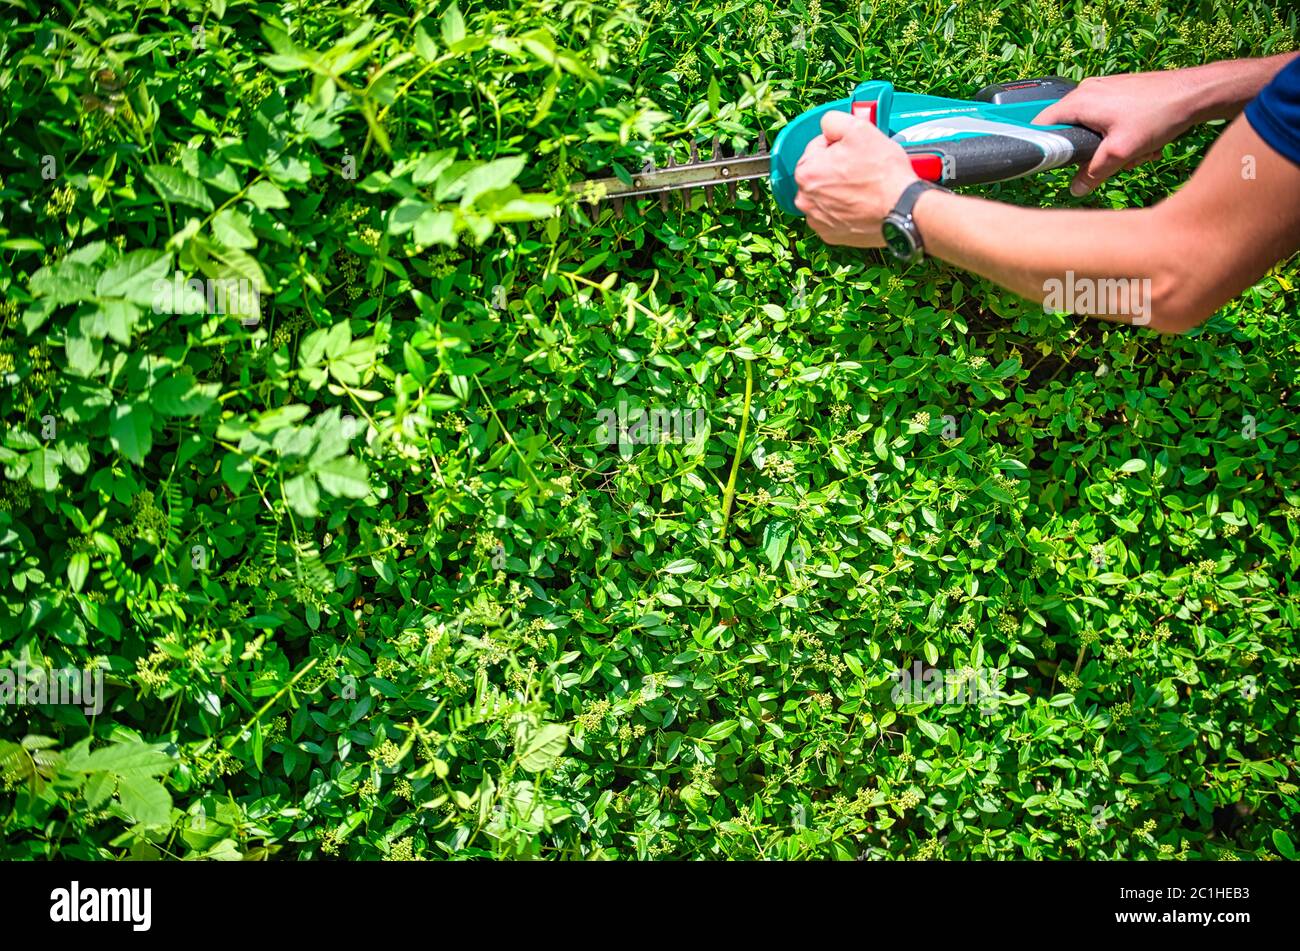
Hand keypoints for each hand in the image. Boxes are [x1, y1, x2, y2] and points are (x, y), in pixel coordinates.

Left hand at [793, 110, 918, 247]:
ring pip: (826, 195)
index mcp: (806, 172)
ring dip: (839, 189)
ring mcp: (817, 220)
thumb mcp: (859, 129)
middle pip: (820, 173)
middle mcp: (805, 199)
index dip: (838, 144)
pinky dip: (844, 210)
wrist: (901, 210)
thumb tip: (827, 125)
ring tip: (863, 186)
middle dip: (837, 167)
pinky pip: (833, 216)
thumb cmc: (882, 173)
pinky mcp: (831, 235)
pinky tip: (861, 204)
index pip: (817, 148)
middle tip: (861, 167)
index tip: (854, 150)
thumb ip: (834, 120)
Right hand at [1032, 71, 1200, 195]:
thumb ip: (1093, 173)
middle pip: (1070, 130)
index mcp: (1079, 101)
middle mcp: (1087, 91)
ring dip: (1110, 146)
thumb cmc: (1161, 113)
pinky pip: (1107, 120)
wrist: (1196, 93)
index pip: (1041, 125)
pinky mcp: (1119, 91)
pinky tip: (1141, 140)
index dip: (1044, 148)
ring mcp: (1104, 89)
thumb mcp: (1121, 152)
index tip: (1054, 165)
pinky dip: (1121, 135)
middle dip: (1090, 152)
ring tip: (1135, 150)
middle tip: (1114, 160)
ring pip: (1092, 128)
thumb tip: (1076, 189)